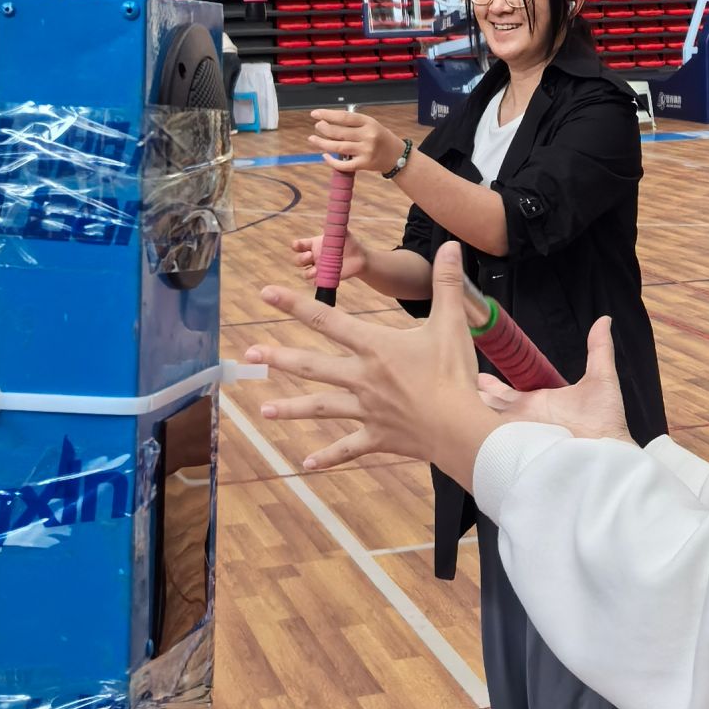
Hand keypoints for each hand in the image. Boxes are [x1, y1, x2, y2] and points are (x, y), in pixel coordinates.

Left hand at [247, 242, 627, 480]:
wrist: (459, 427)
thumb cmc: (454, 374)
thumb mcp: (451, 323)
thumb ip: (447, 283)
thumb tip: (452, 245)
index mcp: (375, 348)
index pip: (328, 320)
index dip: (295, 304)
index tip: (265, 293)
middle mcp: (362, 378)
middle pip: (313, 366)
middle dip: (279, 358)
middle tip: (249, 354)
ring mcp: (366, 410)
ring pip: (322, 407)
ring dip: (291, 408)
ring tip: (264, 410)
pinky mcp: (377, 436)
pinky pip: (348, 447)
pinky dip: (328, 456)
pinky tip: (308, 464)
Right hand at [290, 231, 367, 286]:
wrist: (359, 258)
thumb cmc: (349, 243)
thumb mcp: (342, 233)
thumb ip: (336, 226)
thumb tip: (331, 217)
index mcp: (314, 244)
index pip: (299, 245)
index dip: (296, 245)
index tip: (297, 245)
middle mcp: (313, 257)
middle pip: (298, 260)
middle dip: (301, 259)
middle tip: (311, 255)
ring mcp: (318, 268)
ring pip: (305, 273)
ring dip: (308, 272)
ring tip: (316, 270)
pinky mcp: (324, 277)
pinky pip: (316, 282)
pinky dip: (317, 281)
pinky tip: (321, 277)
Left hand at [310, 108, 402, 177]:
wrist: (397, 156)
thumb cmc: (380, 138)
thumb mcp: (371, 125)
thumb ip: (353, 123)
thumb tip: (328, 121)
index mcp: (369, 123)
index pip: (345, 117)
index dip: (328, 115)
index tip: (315, 114)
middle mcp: (368, 136)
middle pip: (339, 132)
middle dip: (324, 128)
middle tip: (317, 126)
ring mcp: (366, 151)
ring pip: (338, 147)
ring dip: (322, 143)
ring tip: (313, 139)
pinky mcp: (364, 164)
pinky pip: (344, 164)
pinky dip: (331, 161)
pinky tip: (324, 155)